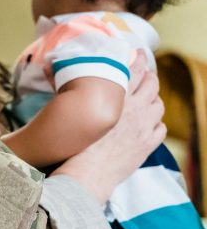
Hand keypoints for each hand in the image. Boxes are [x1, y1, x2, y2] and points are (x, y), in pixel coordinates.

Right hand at [53, 54, 164, 203]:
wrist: (87, 175)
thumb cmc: (75, 147)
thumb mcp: (75, 115)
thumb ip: (80, 96)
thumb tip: (68, 83)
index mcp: (117, 99)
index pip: (135, 70)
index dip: (140, 58)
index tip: (139, 53)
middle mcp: (135, 110)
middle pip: (152, 84)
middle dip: (150, 77)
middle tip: (145, 75)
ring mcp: (144, 128)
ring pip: (159, 106)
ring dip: (154, 101)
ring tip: (146, 101)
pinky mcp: (146, 145)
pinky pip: (160, 129)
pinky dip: (156, 124)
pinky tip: (149, 125)